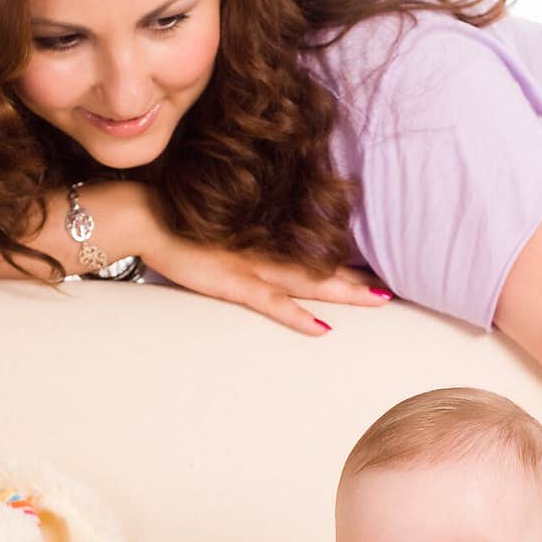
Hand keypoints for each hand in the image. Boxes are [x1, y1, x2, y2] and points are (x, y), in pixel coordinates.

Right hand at [135, 189, 392, 335]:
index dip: (348, 261)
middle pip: (324, 266)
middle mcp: (268, 250)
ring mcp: (253, 266)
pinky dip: (298, 316)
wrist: (147, 214)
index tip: (378, 269)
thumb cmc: (181, 222)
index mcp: (266, 238)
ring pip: (309, 282)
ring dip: (344, 292)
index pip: (315, 251)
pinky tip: (322, 327)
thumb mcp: (220, 230)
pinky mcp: (234, 283)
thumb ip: (244, 239)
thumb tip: (260, 245)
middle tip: (394, 290)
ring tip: (378, 301)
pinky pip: (273, 303)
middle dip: (359, 279)